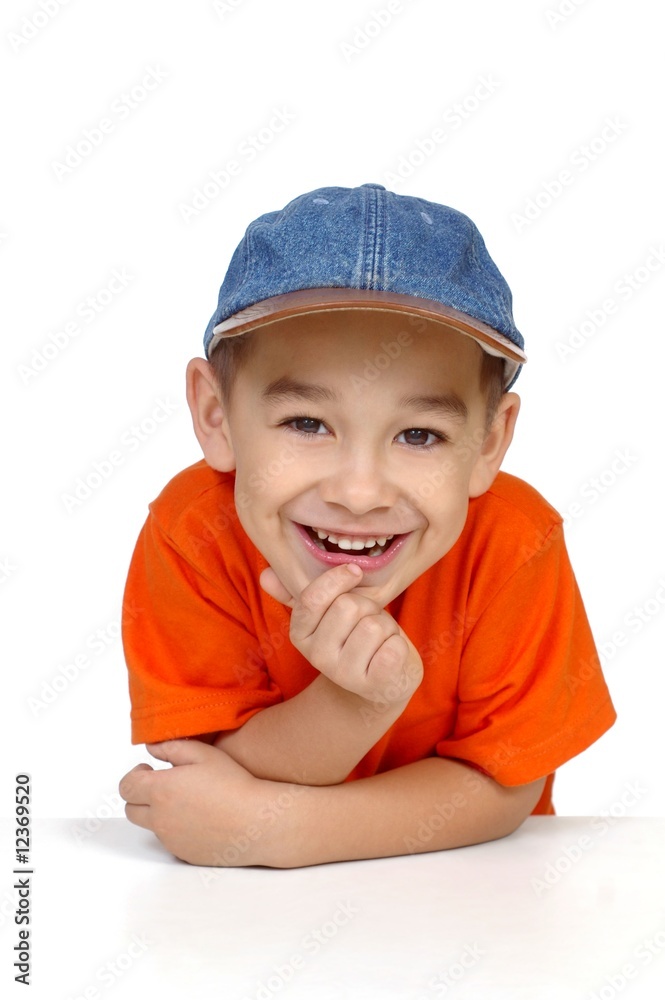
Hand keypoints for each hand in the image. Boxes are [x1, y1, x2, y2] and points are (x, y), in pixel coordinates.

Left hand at [119, 740, 277, 866]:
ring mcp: (170, 839)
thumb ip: (171, 747)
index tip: (148, 770)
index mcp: (161, 790)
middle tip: (161, 785)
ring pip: (151, 825)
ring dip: (158, 812)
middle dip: (140, 795)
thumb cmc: (233, 784)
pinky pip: (170, 839)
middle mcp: (160, 818)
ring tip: (186, 800)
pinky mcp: (183, 853)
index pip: (126, 787)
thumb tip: (152, 749)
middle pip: (131, 809)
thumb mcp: (203, 754)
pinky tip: (200, 817)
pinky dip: (176, 828)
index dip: (134, 776)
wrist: (255, 822)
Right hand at [260, 562, 422, 705]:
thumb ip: (295, 593)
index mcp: (300, 635)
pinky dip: (399, 645)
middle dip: (368, 606)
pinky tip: (390, 655)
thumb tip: (265, 575)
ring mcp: (345, 675)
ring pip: (375, 625)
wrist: (378, 682)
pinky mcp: (374, 685)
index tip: (355, 572)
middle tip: (367, 621)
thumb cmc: (355, 635)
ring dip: (386, 626)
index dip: (338, 579)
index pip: (313, 598)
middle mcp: (318, 657)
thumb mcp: (327, 613)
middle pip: (350, 606)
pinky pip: (394, 647)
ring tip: (380, 640)